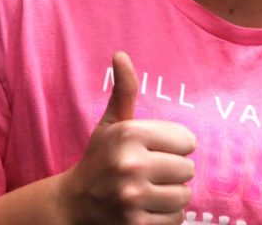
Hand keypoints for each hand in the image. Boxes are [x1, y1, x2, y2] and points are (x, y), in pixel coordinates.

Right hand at [58, 52, 195, 223]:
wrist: (73, 204)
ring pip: (184, 196)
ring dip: (172, 196)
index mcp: (129, 134)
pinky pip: (176, 219)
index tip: (156, 151)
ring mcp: (132, 197)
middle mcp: (131, 164)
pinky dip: (167, 217)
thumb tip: (120, 54)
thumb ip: (124, 90)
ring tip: (151, 191)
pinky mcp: (135, 224)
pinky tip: (148, 208)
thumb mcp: (111, 123)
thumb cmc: (99, 158)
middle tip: (152, 173)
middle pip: (188, 169)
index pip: (187, 140)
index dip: (175, 147)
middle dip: (174, 172)